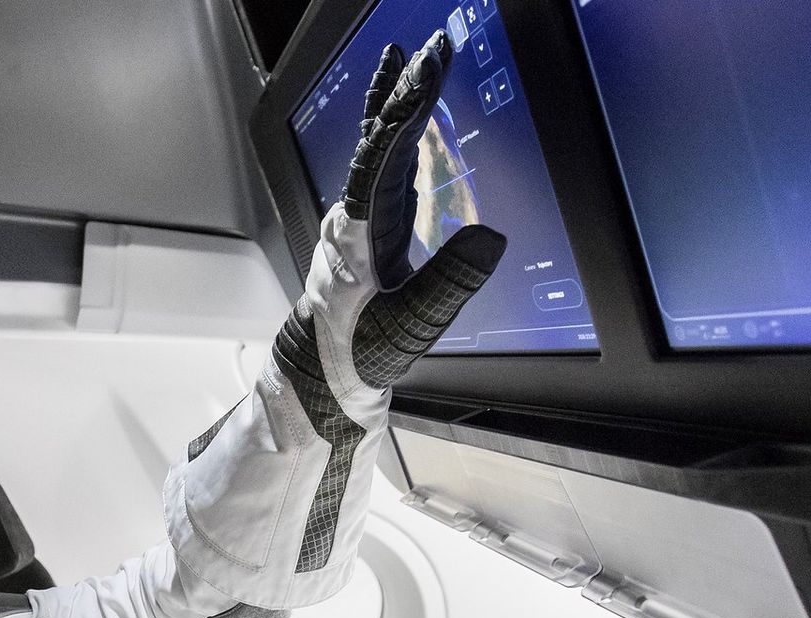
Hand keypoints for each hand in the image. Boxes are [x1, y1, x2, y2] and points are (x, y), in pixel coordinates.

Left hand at [279, 32, 507, 393]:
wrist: (320, 378)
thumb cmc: (356, 355)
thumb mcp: (408, 328)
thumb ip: (450, 284)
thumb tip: (490, 237)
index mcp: (360, 231)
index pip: (383, 154)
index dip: (406, 108)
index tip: (428, 68)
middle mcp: (355, 217)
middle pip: (379, 139)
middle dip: (406, 90)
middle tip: (433, 45)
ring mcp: (361, 222)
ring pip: (378, 150)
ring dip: (397, 106)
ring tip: (410, 63)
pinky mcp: (370, 233)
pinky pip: (384, 173)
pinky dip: (397, 140)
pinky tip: (407, 127)